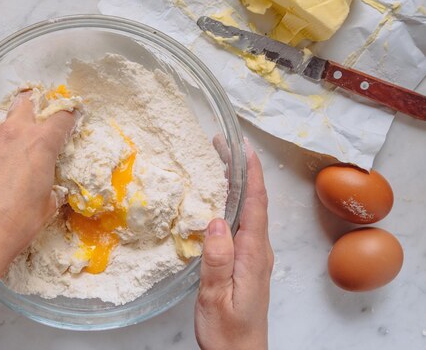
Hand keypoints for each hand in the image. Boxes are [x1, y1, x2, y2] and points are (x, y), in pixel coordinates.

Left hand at [0, 91, 77, 288]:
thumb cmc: (15, 224)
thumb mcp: (47, 205)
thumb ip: (51, 182)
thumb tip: (49, 182)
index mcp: (40, 142)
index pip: (62, 116)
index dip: (71, 117)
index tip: (74, 120)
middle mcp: (14, 133)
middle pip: (28, 102)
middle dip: (38, 108)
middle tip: (45, 124)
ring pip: (5, 117)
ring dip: (15, 123)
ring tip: (20, 143)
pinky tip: (2, 160)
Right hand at [195, 140, 272, 349]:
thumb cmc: (228, 332)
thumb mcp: (216, 297)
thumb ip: (217, 260)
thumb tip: (216, 221)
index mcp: (253, 254)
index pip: (256, 204)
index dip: (250, 173)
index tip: (242, 146)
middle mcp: (258, 250)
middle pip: (254, 200)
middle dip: (242, 169)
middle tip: (223, 143)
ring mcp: (254, 255)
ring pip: (249, 209)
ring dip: (238, 182)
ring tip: (221, 161)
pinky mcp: (246, 261)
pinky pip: (243, 222)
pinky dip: (234, 201)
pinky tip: (221, 198)